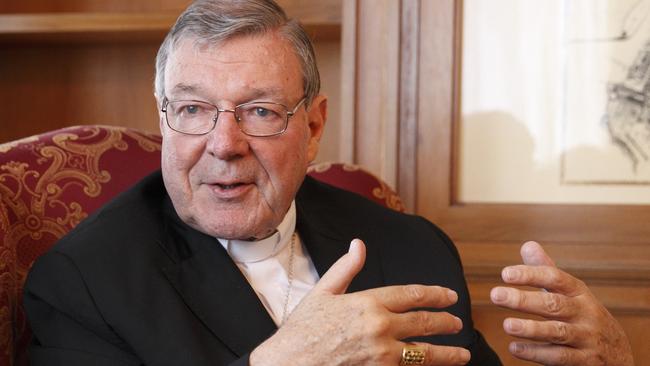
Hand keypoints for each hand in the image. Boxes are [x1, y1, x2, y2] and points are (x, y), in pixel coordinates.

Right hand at [250, 239, 470, 365]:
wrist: (288, 364)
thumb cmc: (302, 329)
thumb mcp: (322, 292)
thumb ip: (346, 268)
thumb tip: (359, 245)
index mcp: (368, 302)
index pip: (412, 295)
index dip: (435, 294)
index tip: (450, 296)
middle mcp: (380, 328)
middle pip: (424, 323)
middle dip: (446, 322)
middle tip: (458, 323)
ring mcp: (381, 355)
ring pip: (424, 354)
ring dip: (448, 353)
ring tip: (462, 353)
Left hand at [490, 241, 633, 364]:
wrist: (618, 353)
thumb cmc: (583, 316)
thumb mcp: (570, 293)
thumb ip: (546, 271)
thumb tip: (527, 245)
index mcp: (578, 293)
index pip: (555, 278)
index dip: (531, 275)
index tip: (505, 273)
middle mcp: (584, 313)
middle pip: (554, 304)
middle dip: (524, 299)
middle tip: (496, 295)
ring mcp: (586, 337)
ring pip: (557, 332)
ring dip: (531, 329)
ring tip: (507, 325)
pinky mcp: (585, 361)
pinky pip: (559, 357)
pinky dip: (536, 353)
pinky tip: (514, 348)